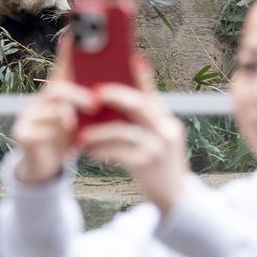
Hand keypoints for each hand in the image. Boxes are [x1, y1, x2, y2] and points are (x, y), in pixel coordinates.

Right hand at [12, 38, 94, 183]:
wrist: (44, 165)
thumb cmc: (68, 137)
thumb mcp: (84, 120)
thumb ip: (97, 103)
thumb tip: (125, 83)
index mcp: (60, 93)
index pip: (64, 66)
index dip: (69, 50)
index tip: (76, 32)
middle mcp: (42, 99)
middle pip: (57, 88)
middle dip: (76, 94)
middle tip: (94, 104)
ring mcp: (29, 115)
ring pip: (46, 109)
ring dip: (64, 116)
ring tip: (75, 125)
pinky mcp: (22, 133)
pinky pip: (36, 131)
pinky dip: (52, 138)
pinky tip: (65, 148)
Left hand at [78, 56, 187, 215]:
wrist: (173, 197)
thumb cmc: (158, 164)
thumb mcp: (158, 139)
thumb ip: (143, 122)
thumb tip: (115, 102)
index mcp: (167, 121)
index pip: (153, 94)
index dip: (143, 76)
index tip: (133, 59)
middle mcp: (166, 132)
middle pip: (138, 106)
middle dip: (115, 96)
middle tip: (94, 92)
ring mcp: (158, 149)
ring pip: (122, 131)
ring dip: (99, 131)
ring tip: (82, 134)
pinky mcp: (146, 166)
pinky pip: (118, 153)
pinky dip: (101, 150)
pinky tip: (90, 152)